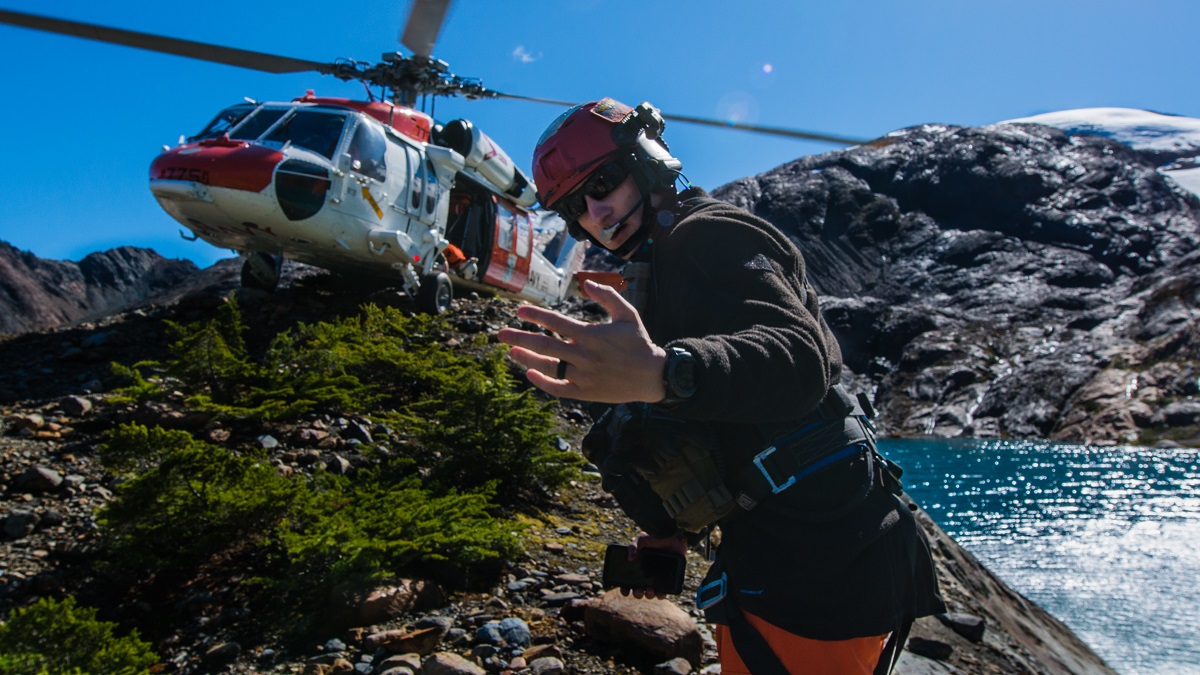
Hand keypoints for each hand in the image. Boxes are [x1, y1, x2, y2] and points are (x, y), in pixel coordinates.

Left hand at [497, 280, 667, 403]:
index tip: (519, 310)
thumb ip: (608, 296)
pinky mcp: (585, 392)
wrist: (653, 376)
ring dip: (526, 359)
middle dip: (519, 338)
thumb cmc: (640, 343)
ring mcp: (583, 375)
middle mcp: (584, 355)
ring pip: (547, 366)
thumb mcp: (628, 314)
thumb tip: (585, 283)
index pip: (556, 322)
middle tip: (500, 334)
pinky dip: (542, 382)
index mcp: (592, 334)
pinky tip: (530, 373)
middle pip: (544, 345)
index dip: (536, 315)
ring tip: (511, 352)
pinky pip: (558, 388)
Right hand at [620, 532, 688, 599]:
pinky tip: (659, 593)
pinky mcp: (668, 579)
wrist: (673, 536)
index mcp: (638, 567)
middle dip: (637, 593)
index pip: (628, 581)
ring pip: (650, 593)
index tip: (625, 591)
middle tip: (639, 590)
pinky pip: (664, 591)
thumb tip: (629, 558)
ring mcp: (657, 577)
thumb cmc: (656, 537)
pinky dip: (661, 595)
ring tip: (649, 590)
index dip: (625, 588)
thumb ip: (633, 546)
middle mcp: (646, 574)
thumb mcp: (642, 539)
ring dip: (648, 595)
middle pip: (639, 590)